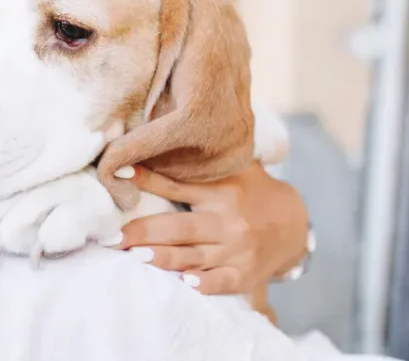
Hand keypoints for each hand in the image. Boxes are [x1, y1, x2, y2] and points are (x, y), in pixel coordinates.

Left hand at [114, 163, 307, 294]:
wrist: (294, 226)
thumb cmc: (252, 193)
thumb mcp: (236, 168)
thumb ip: (205, 156)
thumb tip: (164, 125)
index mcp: (221, 191)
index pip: (176, 184)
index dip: (147, 178)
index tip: (119, 172)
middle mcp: (227, 220)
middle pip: (180, 226)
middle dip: (144, 231)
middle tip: (114, 236)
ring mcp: (235, 250)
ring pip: (193, 255)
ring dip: (163, 257)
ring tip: (135, 256)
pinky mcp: (243, 275)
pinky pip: (221, 281)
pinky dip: (203, 283)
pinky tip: (185, 282)